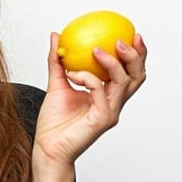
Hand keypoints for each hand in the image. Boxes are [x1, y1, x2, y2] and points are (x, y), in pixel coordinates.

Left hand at [33, 32, 146, 168]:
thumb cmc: (53, 122)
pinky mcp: (102, 119)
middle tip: (121, 40)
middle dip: (135, 56)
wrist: (46, 147)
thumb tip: (56, 36)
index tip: (129, 33)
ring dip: (111, 63)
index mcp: (106, 95)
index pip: (128, 72)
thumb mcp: (55, 84)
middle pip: (136, 77)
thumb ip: (57, 61)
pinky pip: (99, 91)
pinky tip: (73, 74)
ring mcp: (110, 112)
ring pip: (123, 82)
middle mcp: (112, 103)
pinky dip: (87, 78)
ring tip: (96, 50)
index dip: (134, 54)